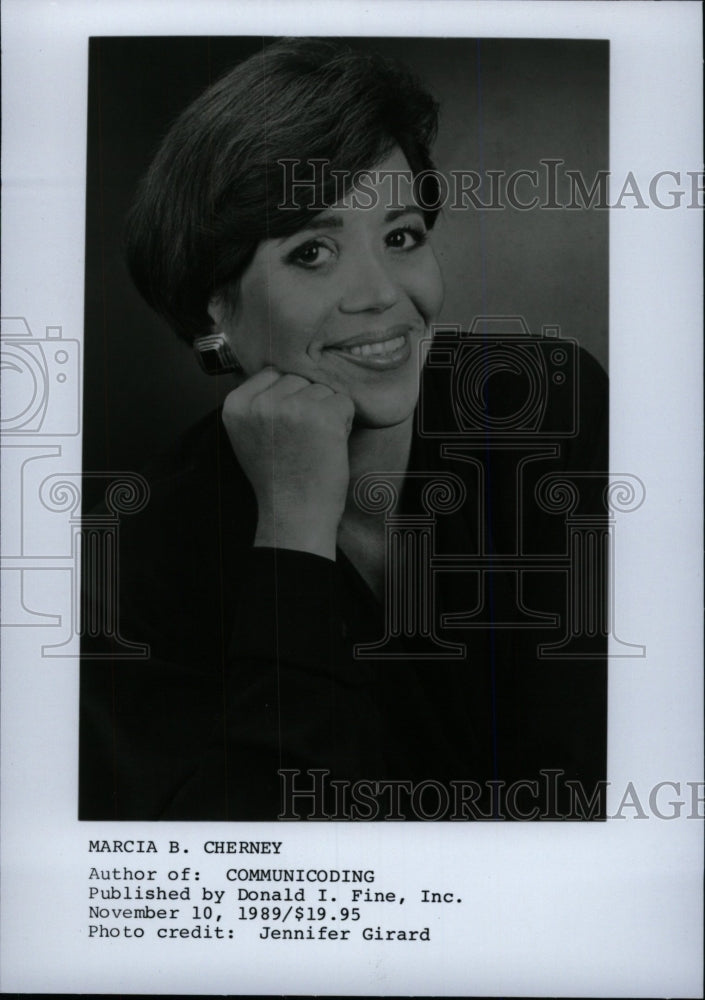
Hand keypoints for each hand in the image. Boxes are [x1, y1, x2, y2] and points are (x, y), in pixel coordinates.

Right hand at [222, 368, 353, 559]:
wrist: (294, 514)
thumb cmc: (278, 478)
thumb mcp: (249, 435)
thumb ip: (257, 402)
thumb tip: (279, 369)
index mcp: (236, 405)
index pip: (272, 374)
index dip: (286, 400)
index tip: (284, 431)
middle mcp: (260, 403)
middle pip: (298, 379)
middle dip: (307, 404)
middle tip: (302, 440)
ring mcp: (291, 408)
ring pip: (322, 389)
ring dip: (326, 413)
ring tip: (314, 444)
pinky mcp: (322, 416)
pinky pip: (344, 402)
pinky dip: (344, 422)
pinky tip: (328, 446)